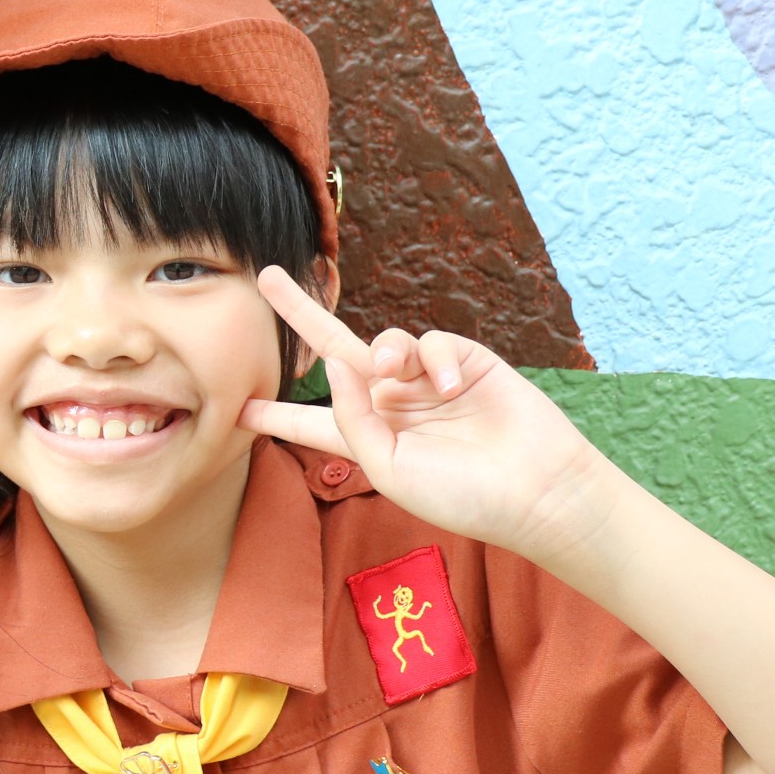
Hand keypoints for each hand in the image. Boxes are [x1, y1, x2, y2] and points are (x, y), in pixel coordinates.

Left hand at [238, 267, 630, 565]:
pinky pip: (432, 342)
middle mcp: (391, 406)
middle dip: (302, 315)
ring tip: (391, 371)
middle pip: (336, 354)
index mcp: (367, 440)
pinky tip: (450, 386)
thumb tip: (336, 364)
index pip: (311, 423)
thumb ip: (352, 419)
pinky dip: (433, 359)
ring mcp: (426, 381)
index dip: (276, 415)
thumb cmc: (461, 495)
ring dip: (383, 351)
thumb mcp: (389, 468)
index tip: (239, 409)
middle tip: (264, 278)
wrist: (535, 490)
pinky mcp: (464, 361)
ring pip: (384, 342)